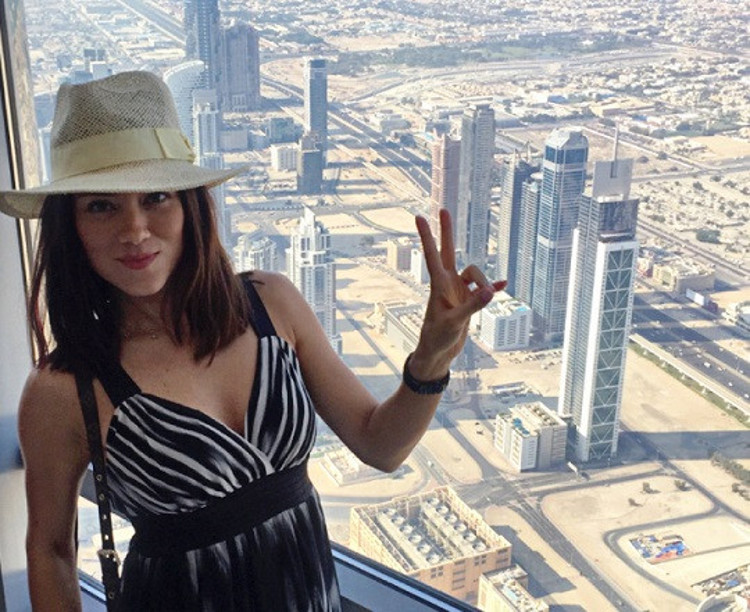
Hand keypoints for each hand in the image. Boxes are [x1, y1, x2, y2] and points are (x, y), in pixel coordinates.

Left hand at [412, 209, 505, 378]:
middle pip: (448, 252)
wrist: (438, 353)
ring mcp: (457, 291)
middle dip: (447, 232)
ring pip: (474, 274)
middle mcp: (447, 284)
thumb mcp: (455, 322)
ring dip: (484, 283)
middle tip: (443, 209)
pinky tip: (503, 285)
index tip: (420, 216)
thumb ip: (473, 306)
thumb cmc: (437, 338)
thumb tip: (491, 290)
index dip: (427, 236)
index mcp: (438, 285)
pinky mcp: (467, 302)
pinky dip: (493, 288)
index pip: (433, 254)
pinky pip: (483, 290)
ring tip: (488, 298)